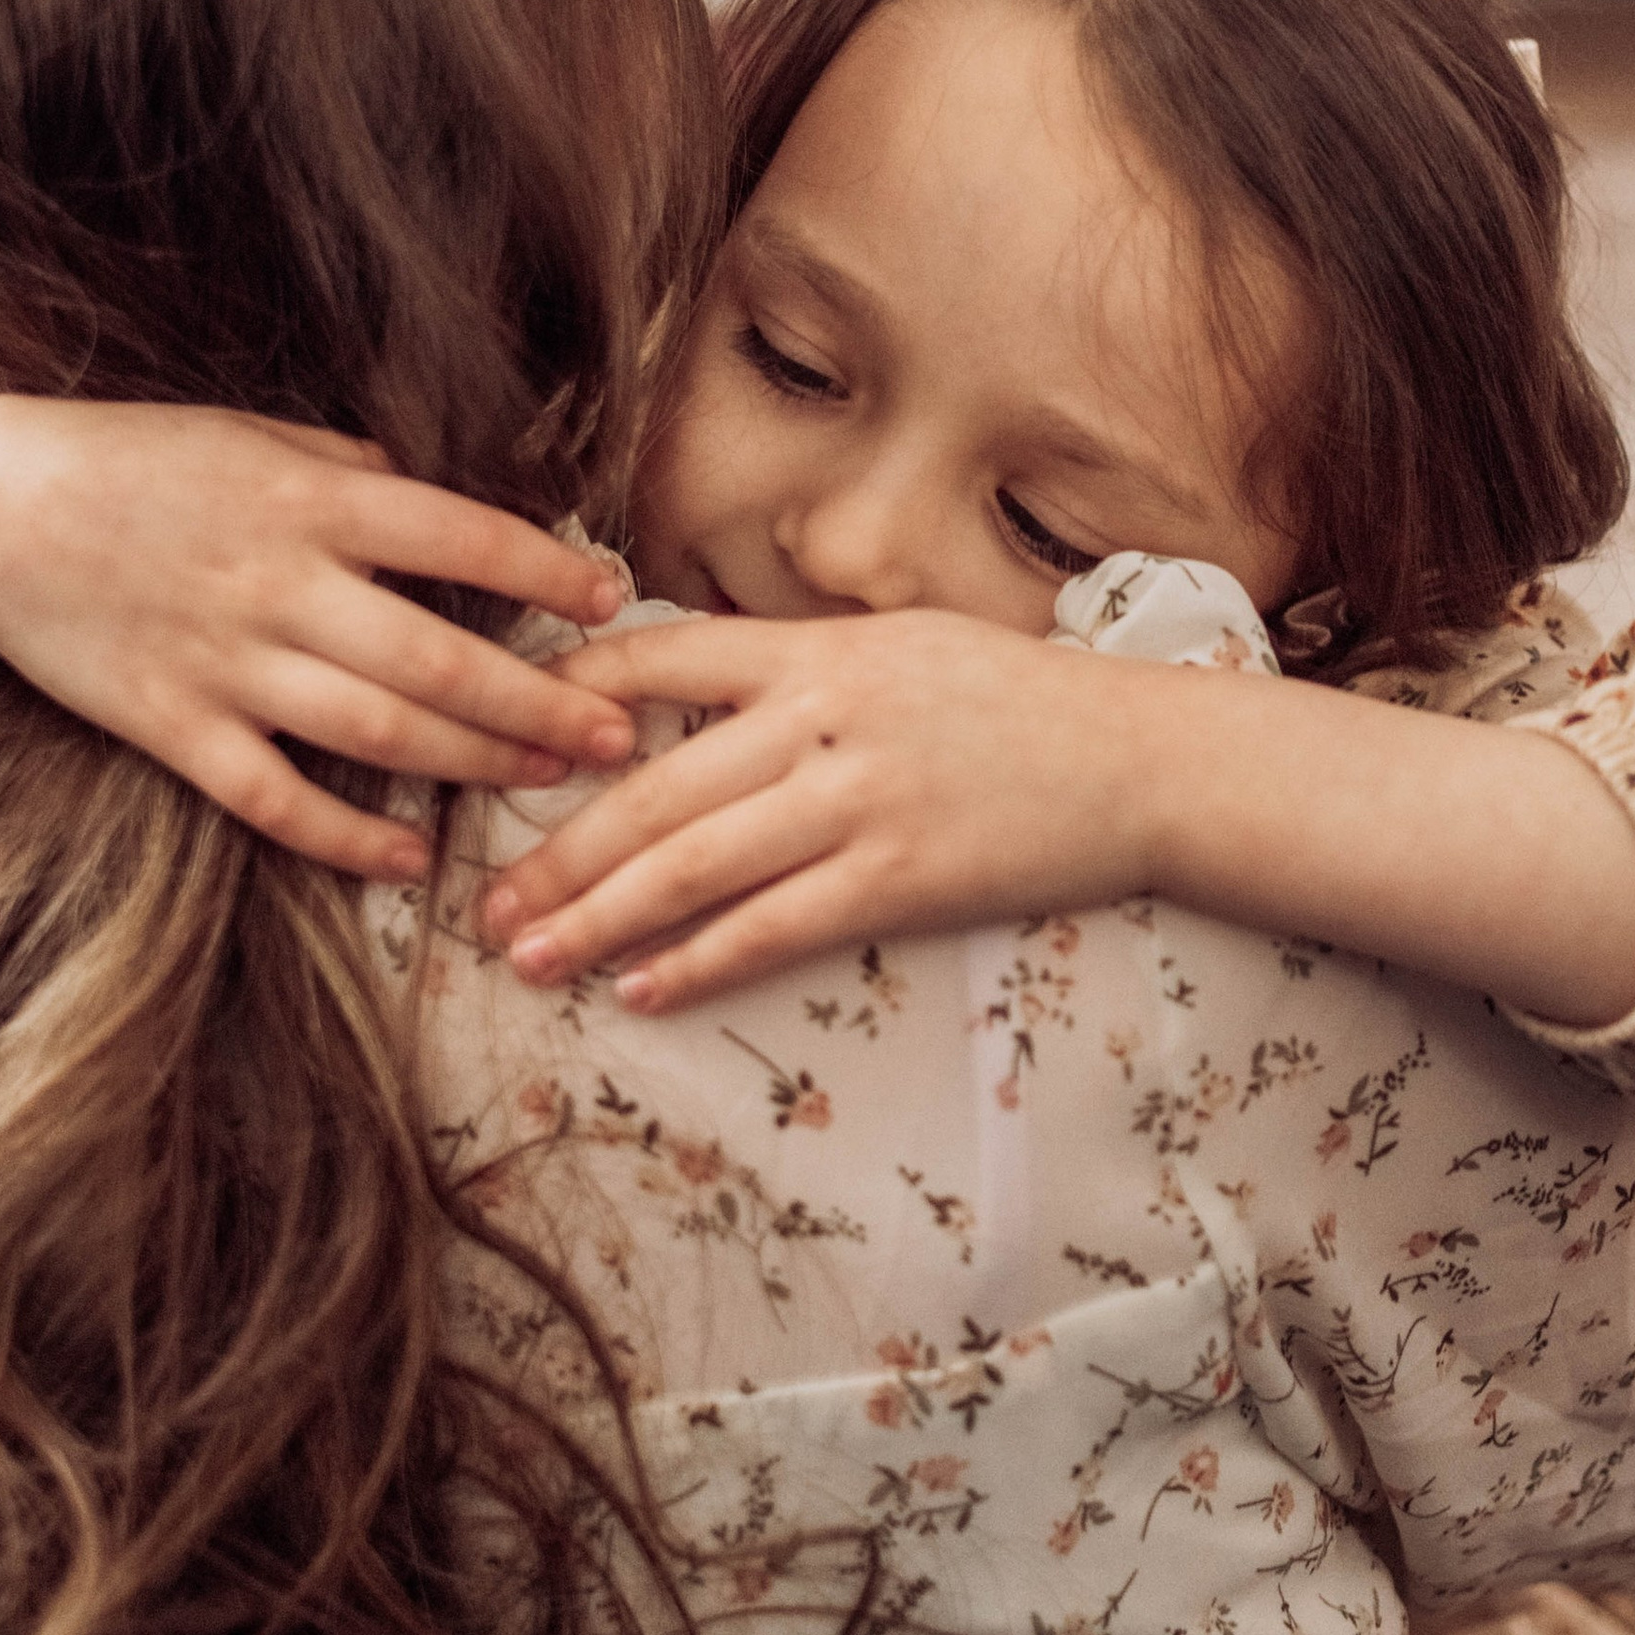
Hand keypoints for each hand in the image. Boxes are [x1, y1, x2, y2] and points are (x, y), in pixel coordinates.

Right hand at [0, 394, 638, 880]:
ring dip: (473, 764)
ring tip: (546, 781)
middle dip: (538, 703)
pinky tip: (411, 859)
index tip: (612, 598)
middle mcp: (278, 584)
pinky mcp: (170, 727)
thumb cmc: (135, 461)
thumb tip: (451, 510)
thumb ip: (354, 476)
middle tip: (616, 735)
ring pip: (375, 733)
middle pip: (437, 660)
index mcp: (310, 500)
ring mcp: (223, 663)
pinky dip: (346, 837)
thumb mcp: (254, 440)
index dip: (544, 573)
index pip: (458, 538)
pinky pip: (273, 797)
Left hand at [479, 610, 1171, 1006]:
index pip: (663, 657)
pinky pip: (775, 927)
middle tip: (489, 902)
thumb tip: (695, 702)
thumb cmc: (1023, 704)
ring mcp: (863, 799)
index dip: (571, 698)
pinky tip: (639, 988)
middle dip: (559, 852)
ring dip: (600, 917)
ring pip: (696, 864)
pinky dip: (698, 960)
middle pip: (654, 786)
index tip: (505, 744)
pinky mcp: (902, 877)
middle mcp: (827, 717)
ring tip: (529, 956)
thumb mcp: (906, 646)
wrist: (1144, 757)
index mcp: (818, 650)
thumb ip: (801, 670)